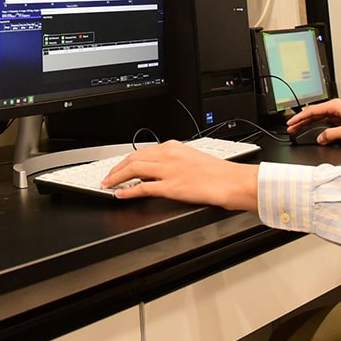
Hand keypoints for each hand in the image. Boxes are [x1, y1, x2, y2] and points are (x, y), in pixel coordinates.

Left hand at [101, 141, 258, 209]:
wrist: (233, 181)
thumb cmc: (219, 174)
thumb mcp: (193, 160)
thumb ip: (174, 162)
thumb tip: (158, 172)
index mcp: (174, 147)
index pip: (142, 152)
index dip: (126, 160)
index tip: (118, 166)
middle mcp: (169, 155)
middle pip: (133, 158)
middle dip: (116, 168)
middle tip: (106, 176)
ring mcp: (169, 170)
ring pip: (134, 170)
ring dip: (116, 177)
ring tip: (107, 184)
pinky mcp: (171, 186)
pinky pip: (143, 188)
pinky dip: (128, 190)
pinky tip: (120, 194)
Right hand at [286, 99, 340, 144]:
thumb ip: (331, 135)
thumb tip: (320, 138)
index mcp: (336, 106)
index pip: (312, 111)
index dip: (299, 118)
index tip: (290, 123)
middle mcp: (337, 108)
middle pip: (314, 114)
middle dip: (301, 121)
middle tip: (290, 128)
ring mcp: (340, 113)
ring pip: (319, 118)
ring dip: (308, 124)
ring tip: (298, 129)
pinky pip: (326, 122)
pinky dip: (319, 127)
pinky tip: (315, 132)